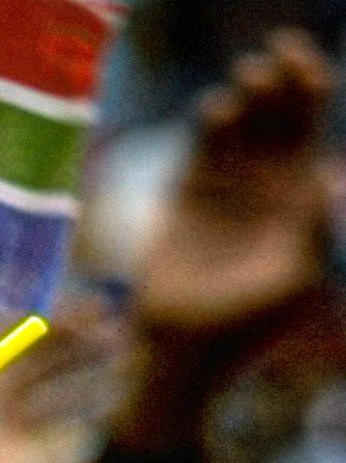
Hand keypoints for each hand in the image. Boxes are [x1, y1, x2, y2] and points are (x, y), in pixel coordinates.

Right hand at [0, 300, 120, 462]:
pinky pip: (21, 323)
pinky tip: (84, 310)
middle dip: (89, 354)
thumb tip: (99, 460)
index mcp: (14, 427)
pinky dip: (52, 315)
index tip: (129, 382)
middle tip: (125, 345)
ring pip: (42, 341)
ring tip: (111, 317)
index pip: (62, 402)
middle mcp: (5, 394)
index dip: (96, 389)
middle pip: (56, 366)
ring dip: (77, 328)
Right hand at [136, 30, 335, 337]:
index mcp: (298, 194)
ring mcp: (225, 187)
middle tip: (272, 61)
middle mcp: (264, 183)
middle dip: (278, 79)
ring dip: (246, 92)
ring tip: (248, 81)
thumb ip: (315, 228)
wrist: (186, 351)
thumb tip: (328, 176)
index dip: (309, 87)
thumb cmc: (247, 326)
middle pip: (276, 113)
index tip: (303, 66)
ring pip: (240, 120)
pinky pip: (202, 146)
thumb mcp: (296, 278)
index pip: (308, 126)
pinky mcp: (187, 196)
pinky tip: (218, 111)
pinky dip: (211, 122)